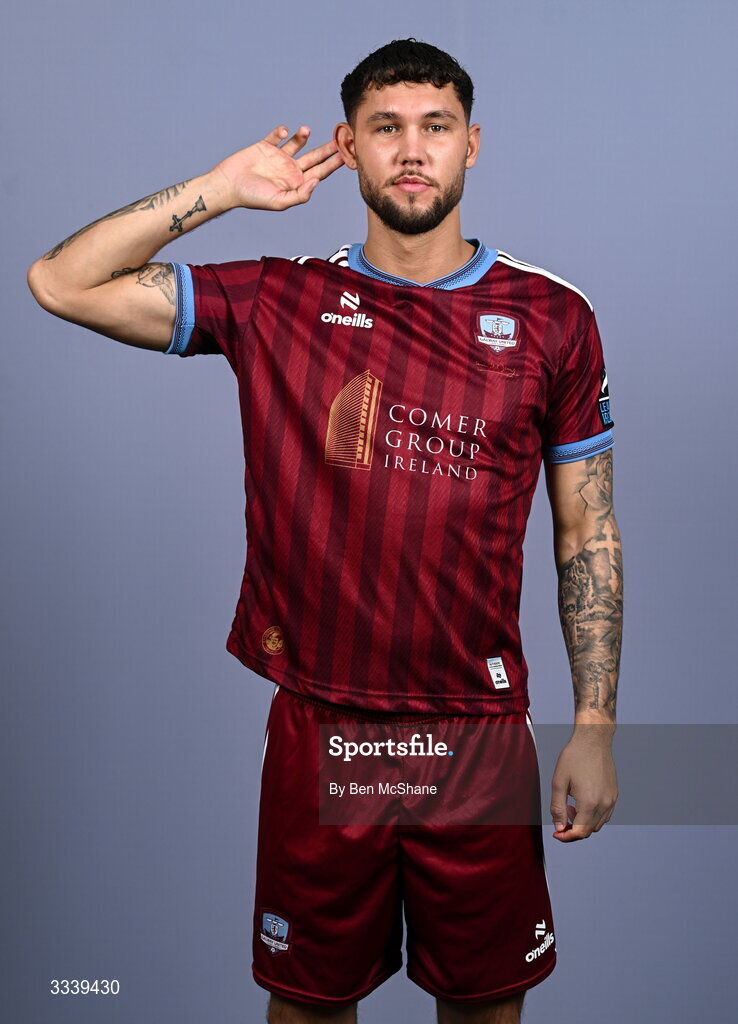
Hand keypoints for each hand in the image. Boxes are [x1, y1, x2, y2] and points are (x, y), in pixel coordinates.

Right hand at [211, 125, 343, 211]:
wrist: (228, 185)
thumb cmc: (252, 197)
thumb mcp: (280, 201)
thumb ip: (300, 194)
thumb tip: (316, 182)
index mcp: (295, 183)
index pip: (319, 173)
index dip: (333, 165)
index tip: (346, 156)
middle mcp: (290, 169)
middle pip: (314, 157)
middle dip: (327, 149)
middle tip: (341, 137)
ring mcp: (278, 157)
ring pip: (297, 143)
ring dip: (303, 136)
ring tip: (305, 130)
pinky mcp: (265, 146)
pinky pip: (277, 136)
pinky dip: (281, 132)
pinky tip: (283, 133)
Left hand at [550, 731, 617, 841]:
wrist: (593, 740)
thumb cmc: (574, 757)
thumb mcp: (558, 782)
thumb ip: (557, 808)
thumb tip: (559, 828)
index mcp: (589, 803)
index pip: (579, 832)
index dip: (566, 837)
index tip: (556, 834)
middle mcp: (604, 804)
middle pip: (589, 831)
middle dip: (573, 830)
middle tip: (561, 818)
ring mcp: (612, 800)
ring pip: (598, 824)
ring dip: (583, 823)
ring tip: (571, 807)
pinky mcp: (614, 795)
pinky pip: (605, 815)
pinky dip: (593, 816)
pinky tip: (582, 802)